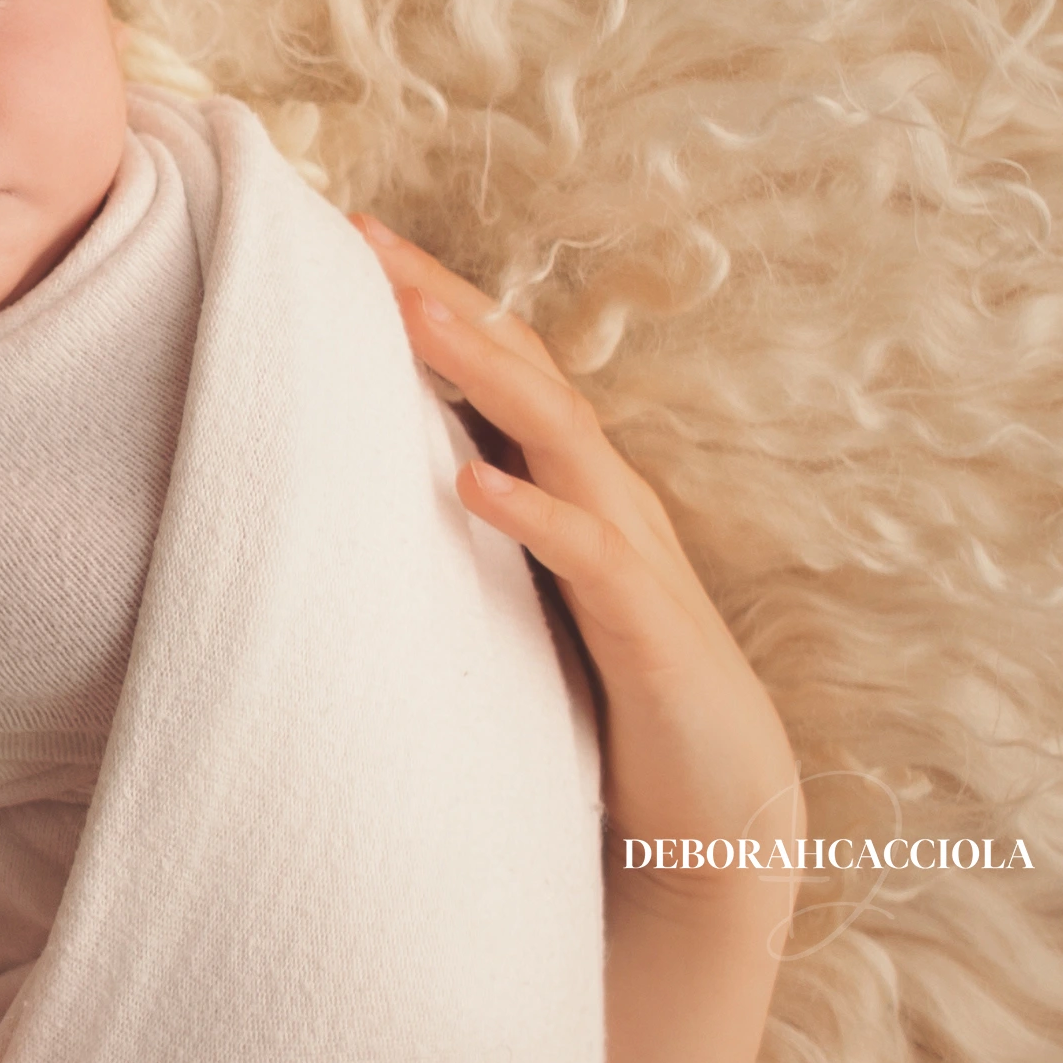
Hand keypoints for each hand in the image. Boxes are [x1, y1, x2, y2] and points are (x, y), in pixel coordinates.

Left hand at [358, 218, 802, 940]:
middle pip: (525, 373)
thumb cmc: (608, 707)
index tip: (349, 242)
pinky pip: (589, 555)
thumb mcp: (520, 603)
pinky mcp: (648, 628)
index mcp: (572, 491)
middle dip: (447, 301)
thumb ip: (472, 540)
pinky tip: (473, 487)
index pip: (500, 372)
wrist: (713, 822)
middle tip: (363, 239)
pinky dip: (532, 514)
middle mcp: (606, 501)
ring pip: (560, 438)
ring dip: (485, 375)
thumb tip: (371, 489)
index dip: (434, 303)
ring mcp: (634, 557)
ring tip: (415, 318)